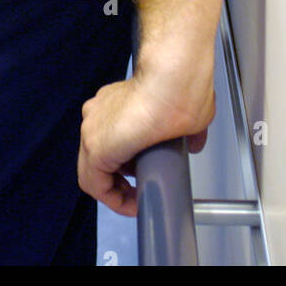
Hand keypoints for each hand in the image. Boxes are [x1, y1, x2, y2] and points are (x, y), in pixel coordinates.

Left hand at [77, 71, 215, 216]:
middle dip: (120, 178)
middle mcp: (97, 113)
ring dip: (116, 190)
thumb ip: (185, 131)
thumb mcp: (186, 113)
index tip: (143, 176)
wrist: (173, 80)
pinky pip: (95, 184)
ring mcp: (92, 129)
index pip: (111, 139)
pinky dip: (113, 198)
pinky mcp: (95, 147)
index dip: (126, 163)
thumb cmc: (181, 88)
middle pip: (99, 156)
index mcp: (114, 102)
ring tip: (139, 200)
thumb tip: (193, 145)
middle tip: (141, 190)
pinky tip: (134, 204)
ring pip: (94, 171)